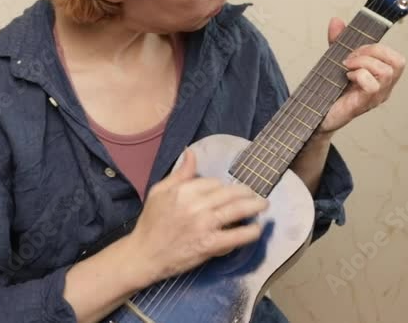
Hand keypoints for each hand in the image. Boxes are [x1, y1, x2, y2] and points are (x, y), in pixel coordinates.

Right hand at [123, 148, 269, 287]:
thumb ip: (179, 174)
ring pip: (236, 210)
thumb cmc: (151, 223)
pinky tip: (256, 229)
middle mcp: (195, 205)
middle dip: (246, 193)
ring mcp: (204, 225)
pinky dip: (249, 232)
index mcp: (183, 190)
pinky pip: (236, 236)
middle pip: (230, 194)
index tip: (227, 192)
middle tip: (255, 195)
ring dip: (254, 207)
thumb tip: (191, 153)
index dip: (223, 187)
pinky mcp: (209, 245)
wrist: (144, 254)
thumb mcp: (159, 192)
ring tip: (263, 205)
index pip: (213, 183)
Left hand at [317, 17, 405, 133]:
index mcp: (381, 77)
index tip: (355, 50)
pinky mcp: (364, 104)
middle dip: (373, 51)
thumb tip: (336, 21)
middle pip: (398, 62)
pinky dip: (359, 75)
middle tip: (351, 58)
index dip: (377, 47)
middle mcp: (384, 88)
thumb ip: (338, 42)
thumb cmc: (331, 90)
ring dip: (364, 62)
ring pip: (386, 72)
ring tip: (347, 67)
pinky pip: (372, 85)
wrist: (316, 114)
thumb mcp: (335, 60)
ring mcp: (376, 97)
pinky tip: (347, 78)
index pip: (397, 58)